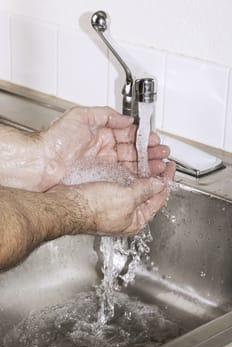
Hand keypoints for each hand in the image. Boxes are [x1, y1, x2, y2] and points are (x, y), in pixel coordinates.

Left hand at [41, 106, 169, 189]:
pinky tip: (146, 175)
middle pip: (132, 151)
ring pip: (131, 164)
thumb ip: (107, 115)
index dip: (143, 137)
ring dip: (147, 164)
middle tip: (163, 153)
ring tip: (161, 164)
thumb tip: (126, 119)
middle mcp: (103, 150)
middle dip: (150, 151)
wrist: (42, 163)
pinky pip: (123, 176)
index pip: (127, 135)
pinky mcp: (101, 178)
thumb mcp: (82, 116)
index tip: (154, 139)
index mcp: (100, 134)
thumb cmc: (57, 140)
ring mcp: (103, 165)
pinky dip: (136, 176)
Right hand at [49, 161, 174, 235]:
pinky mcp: (104, 194)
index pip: (159, 199)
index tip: (170, 168)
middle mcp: (127, 213)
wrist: (68, 204)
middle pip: (147, 192)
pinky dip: (128, 170)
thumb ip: (145, 190)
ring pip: (135, 184)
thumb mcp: (126, 199)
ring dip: (142, 170)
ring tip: (147, 157)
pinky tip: (129, 161)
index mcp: (136, 219)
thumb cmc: (92, 209)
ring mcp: (115, 204)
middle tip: (160, 159)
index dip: (166, 181)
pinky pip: (122, 180)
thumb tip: (158, 184)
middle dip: (155, 174)